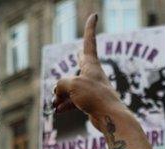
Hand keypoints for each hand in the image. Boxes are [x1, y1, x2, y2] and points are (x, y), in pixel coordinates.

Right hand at [52, 14, 124, 132]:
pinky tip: (58, 111)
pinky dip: (66, 105)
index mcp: (91, 64)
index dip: (90, 28)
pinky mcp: (91, 103)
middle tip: (79, 52)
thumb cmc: (94, 96)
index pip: (89, 41)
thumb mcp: (72, 85)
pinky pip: (75, 101)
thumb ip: (60, 84)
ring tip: (53, 104)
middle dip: (78, 58)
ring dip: (61, 95)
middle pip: (82, 64)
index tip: (95, 15)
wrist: (110, 117)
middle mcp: (93, 75)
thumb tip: (57, 92)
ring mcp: (92, 89)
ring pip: (73, 87)